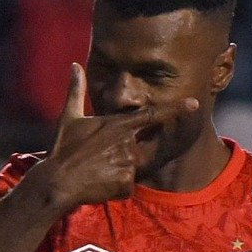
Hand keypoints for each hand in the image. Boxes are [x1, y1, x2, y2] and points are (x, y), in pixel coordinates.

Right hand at [31, 63, 197, 211]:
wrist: (57, 182)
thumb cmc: (63, 148)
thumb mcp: (69, 117)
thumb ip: (76, 90)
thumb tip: (75, 65)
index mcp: (117, 125)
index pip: (152, 114)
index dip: (175, 109)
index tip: (195, 103)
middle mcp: (127, 143)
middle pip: (139, 147)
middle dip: (122, 154)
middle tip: (98, 159)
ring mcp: (129, 164)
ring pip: (132, 167)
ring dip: (117, 170)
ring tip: (96, 170)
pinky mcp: (127, 183)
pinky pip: (128, 185)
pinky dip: (116, 186)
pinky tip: (100, 183)